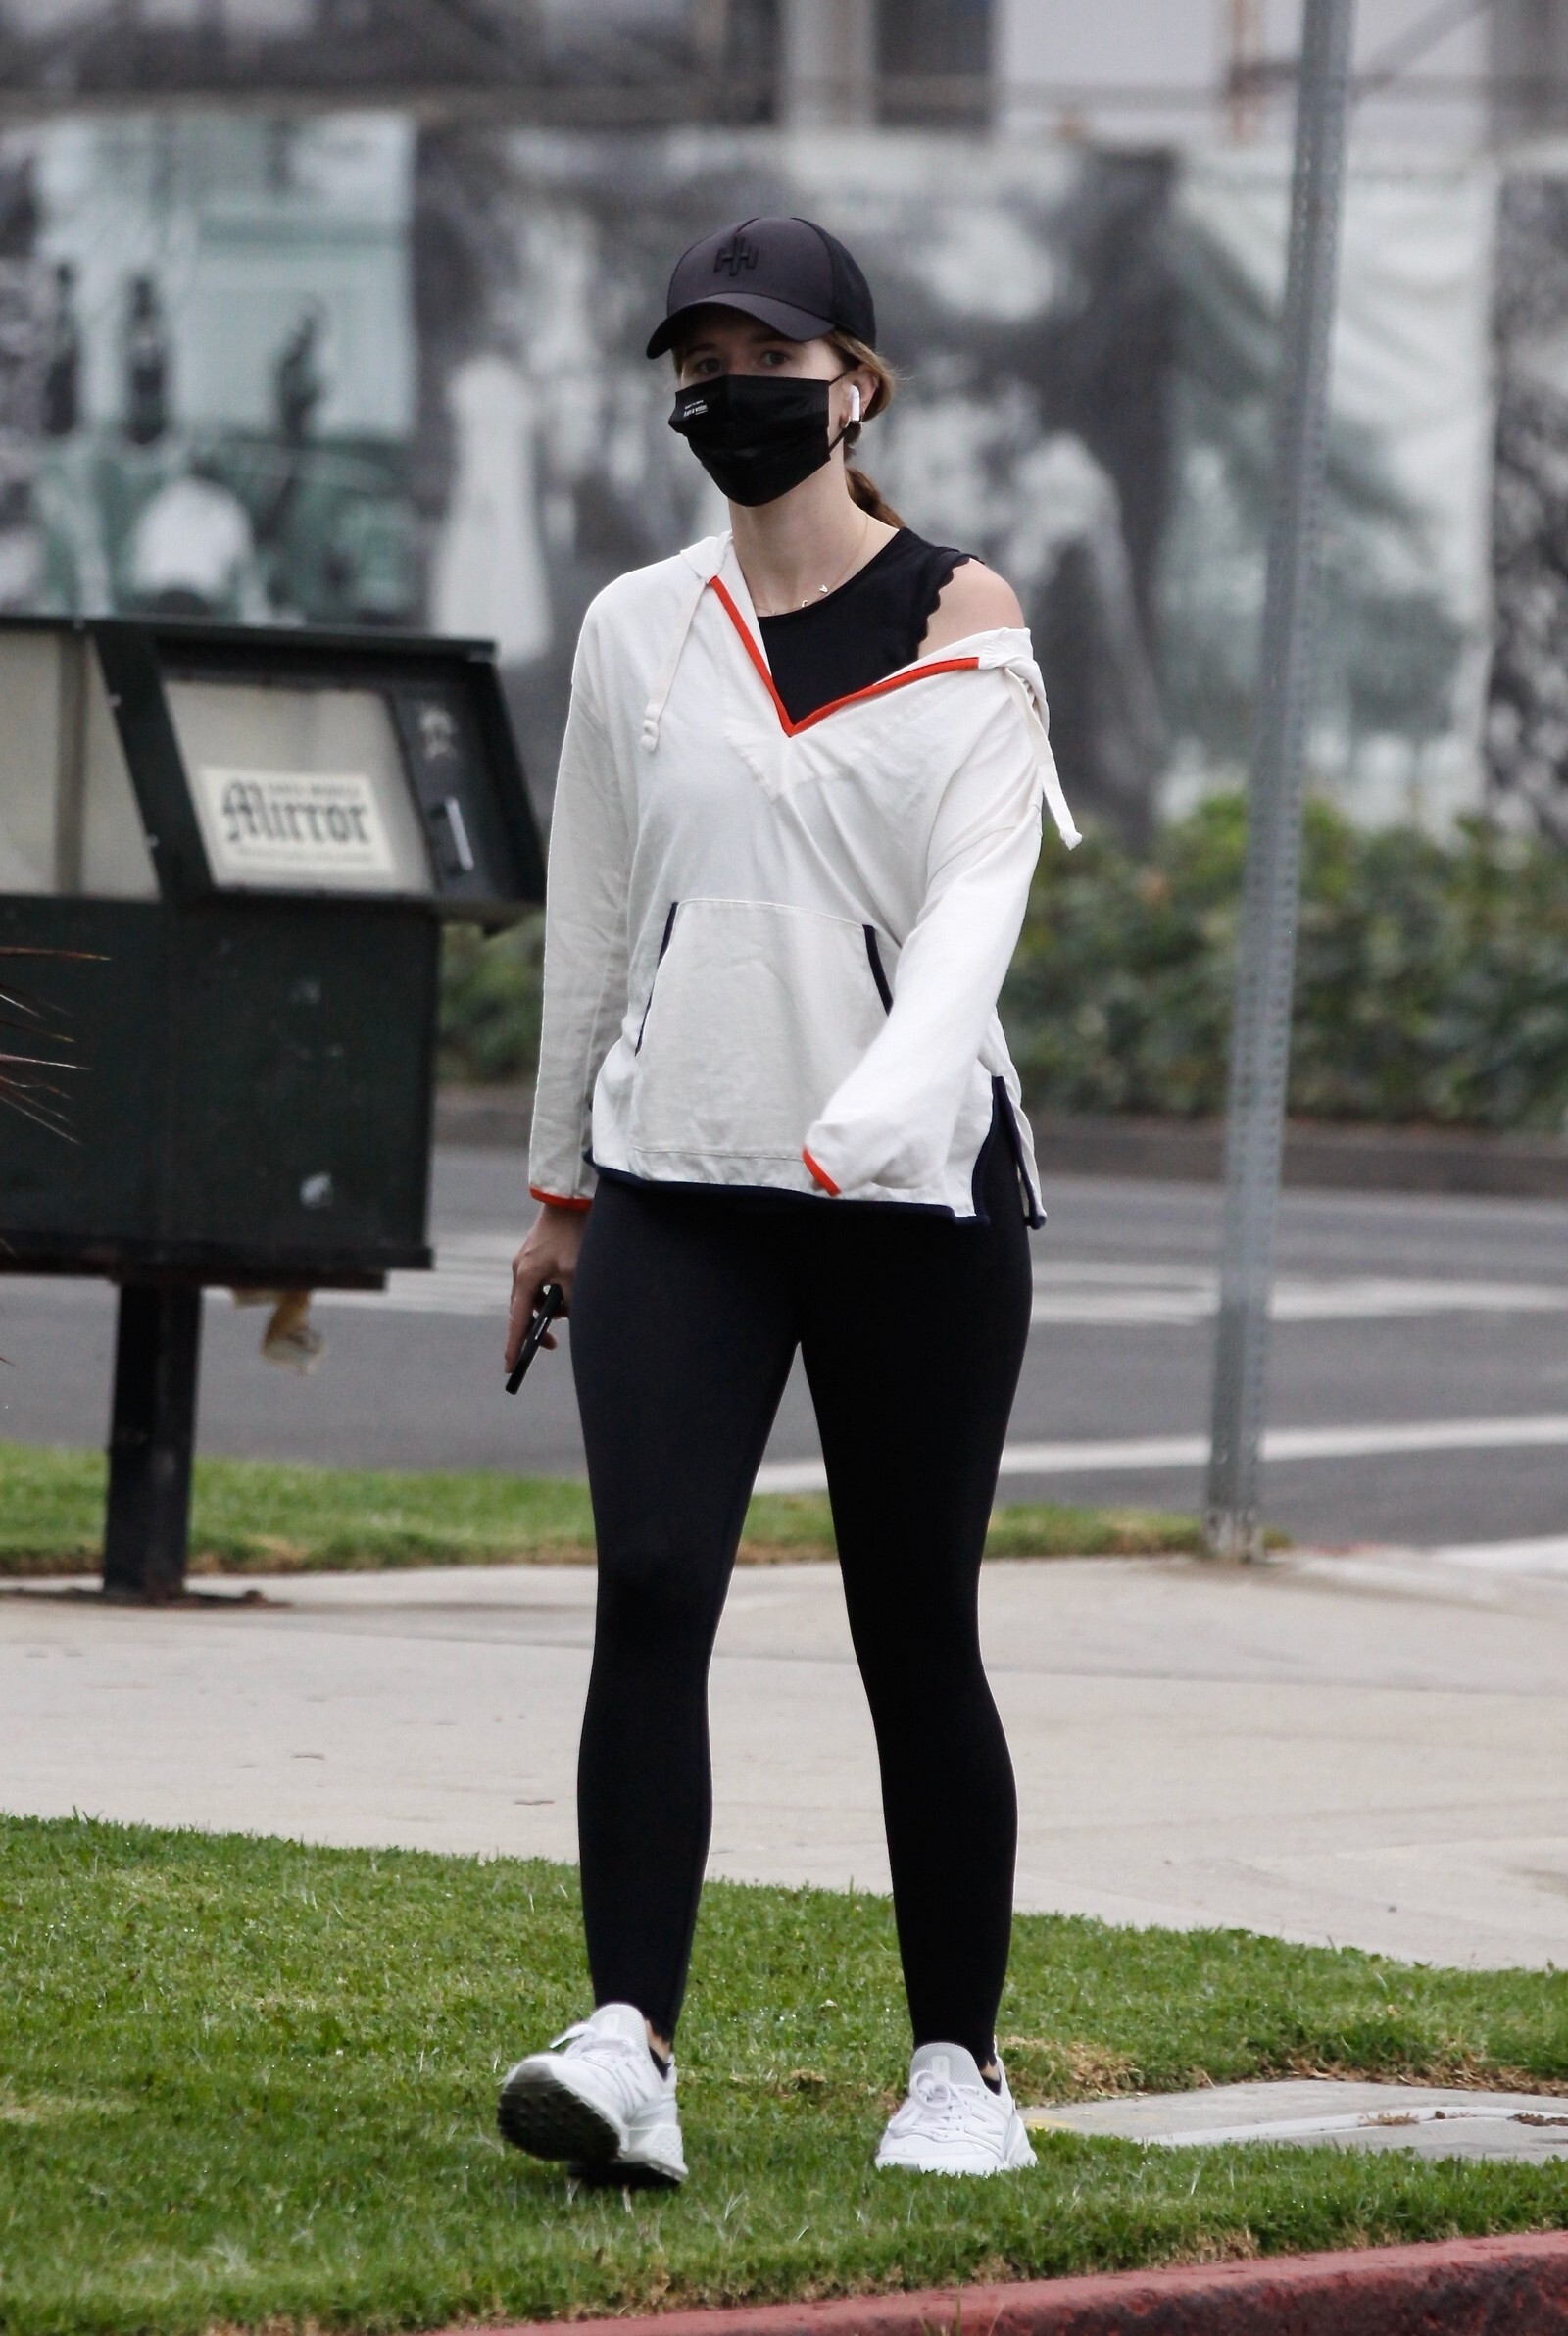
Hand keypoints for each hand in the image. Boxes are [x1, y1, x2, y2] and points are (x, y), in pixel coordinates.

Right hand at [505, 1202, 588, 1371]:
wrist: (571, 1200)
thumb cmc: (574, 1234)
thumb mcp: (577, 1273)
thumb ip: (572, 1301)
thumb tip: (567, 1318)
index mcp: (527, 1277)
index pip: (518, 1320)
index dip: (515, 1346)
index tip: (510, 1367)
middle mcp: (520, 1271)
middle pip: (523, 1311)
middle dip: (537, 1328)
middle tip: (552, 1344)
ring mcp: (526, 1263)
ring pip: (534, 1298)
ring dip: (551, 1308)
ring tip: (571, 1305)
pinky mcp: (535, 1256)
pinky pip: (540, 1284)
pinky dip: (553, 1293)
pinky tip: (570, 1288)